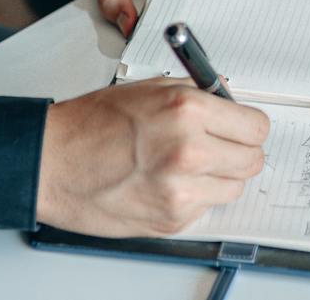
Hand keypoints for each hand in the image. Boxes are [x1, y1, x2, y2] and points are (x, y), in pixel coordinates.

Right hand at [37, 78, 268, 236]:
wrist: (53, 163)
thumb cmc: (90, 124)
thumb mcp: (147, 89)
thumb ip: (194, 94)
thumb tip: (228, 101)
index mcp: (187, 110)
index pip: (256, 127)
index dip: (249, 127)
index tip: (241, 128)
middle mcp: (190, 151)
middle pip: (253, 161)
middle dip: (240, 152)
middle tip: (219, 146)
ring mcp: (182, 190)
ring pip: (234, 188)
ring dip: (219, 177)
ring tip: (185, 165)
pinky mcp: (172, 219)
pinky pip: (205, 208)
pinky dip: (193, 197)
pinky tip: (165, 182)